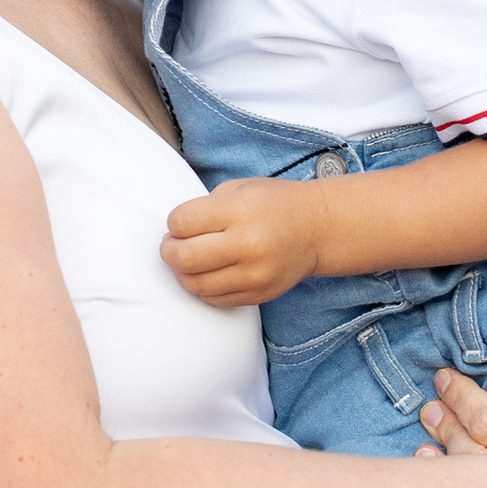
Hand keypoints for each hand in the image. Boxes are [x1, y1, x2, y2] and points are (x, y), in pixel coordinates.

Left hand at [161, 177, 324, 307]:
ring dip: (182, 272)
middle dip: (169, 250)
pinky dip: (203, 287)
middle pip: (184, 257)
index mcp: (240, 210)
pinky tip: (209, 272)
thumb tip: (175, 233)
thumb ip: (206, 208)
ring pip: (194, 284)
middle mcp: (248, 244)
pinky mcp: (257, 295)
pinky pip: (213, 299)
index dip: (173, 223)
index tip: (180, 223)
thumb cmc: (274, 204)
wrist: (317, 230)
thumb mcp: (240, 189)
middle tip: (172, 244)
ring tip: (190, 259)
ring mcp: (254, 274)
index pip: (182, 223)